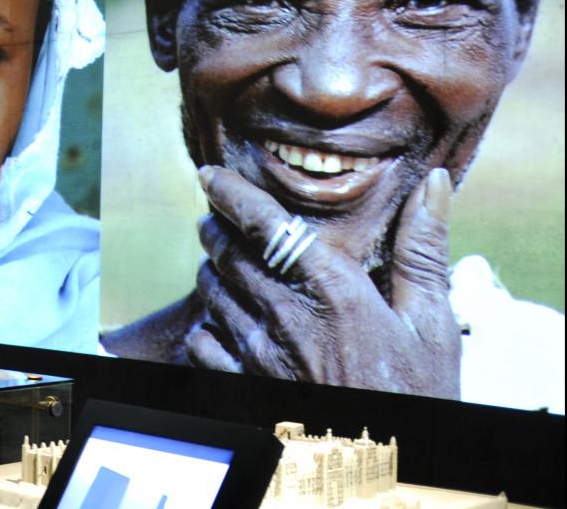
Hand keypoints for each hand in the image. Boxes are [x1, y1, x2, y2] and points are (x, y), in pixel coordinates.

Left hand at [183, 167, 460, 398]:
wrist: (385, 463)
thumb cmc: (419, 391)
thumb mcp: (432, 322)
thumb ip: (423, 250)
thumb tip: (435, 183)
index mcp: (335, 292)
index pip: (267, 225)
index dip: (232, 195)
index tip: (210, 175)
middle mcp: (289, 319)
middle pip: (229, 255)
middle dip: (216, 229)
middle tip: (214, 218)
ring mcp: (262, 356)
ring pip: (212, 294)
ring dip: (211, 271)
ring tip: (217, 260)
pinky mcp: (245, 387)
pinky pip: (203, 344)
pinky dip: (205, 325)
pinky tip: (217, 321)